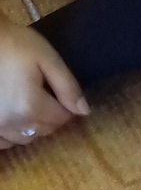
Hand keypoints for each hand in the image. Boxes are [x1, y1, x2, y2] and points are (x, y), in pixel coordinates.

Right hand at [0, 23, 87, 148]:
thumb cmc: (16, 46)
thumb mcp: (48, 60)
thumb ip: (68, 87)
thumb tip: (84, 111)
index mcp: (30, 106)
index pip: (61, 119)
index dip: (67, 107)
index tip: (62, 93)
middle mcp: (11, 123)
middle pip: (43, 131)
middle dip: (51, 117)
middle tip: (47, 96)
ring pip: (23, 139)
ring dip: (32, 127)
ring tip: (29, 105)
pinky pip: (2, 143)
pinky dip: (11, 135)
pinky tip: (12, 118)